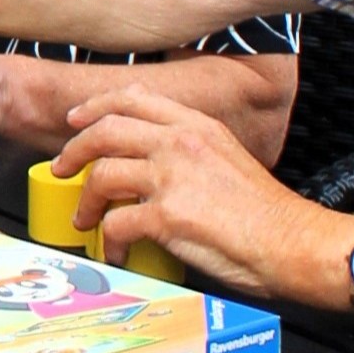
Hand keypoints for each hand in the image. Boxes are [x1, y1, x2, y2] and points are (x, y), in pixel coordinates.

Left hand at [51, 86, 353, 306]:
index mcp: (197, 126)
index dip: (96, 107)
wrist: (291, 242)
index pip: (134, 99)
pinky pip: (116, 225)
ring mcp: (171, 177)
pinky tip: (115, 253)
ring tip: (85, 220)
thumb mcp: (228, 159)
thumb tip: (154, 167)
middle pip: (106, 130)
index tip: (76, 120)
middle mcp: (181, 144)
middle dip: (74, 149)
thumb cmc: (266, 213)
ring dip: (86, 202)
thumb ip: (191, 153)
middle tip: (62, 168)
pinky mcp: (166, 216)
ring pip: (102, 175)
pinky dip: (108, 242)